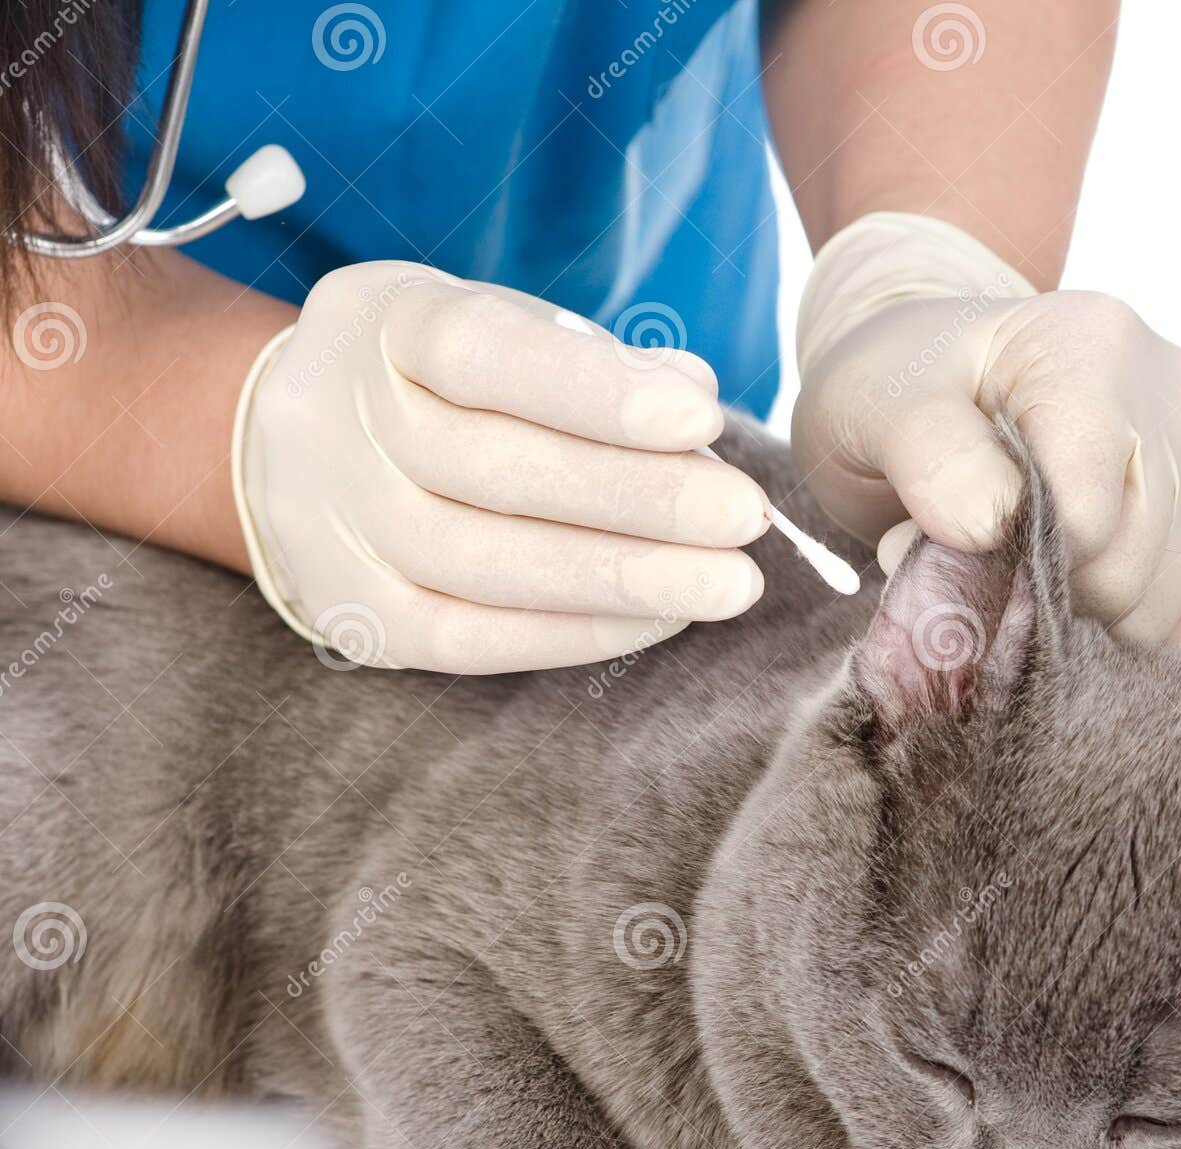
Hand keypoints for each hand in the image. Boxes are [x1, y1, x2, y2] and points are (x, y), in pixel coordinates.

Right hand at [233, 262, 766, 671]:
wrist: (284, 450)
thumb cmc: (431, 380)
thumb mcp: (492, 328)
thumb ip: (589, 357)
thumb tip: (695, 388)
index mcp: (381, 325)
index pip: (483, 353)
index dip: (593, 391)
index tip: (699, 418)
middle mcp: (343, 427)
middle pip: (500, 471)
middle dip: (640, 498)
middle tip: (744, 516)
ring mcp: (339, 532)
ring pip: (492, 566)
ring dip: (626, 579)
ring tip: (728, 582)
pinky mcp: (359, 618)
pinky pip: (476, 638)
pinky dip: (579, 632)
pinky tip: (662, 618)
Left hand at [792, 215, 1180, 655]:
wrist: (935, 387)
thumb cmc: (905, 393)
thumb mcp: (877, 403)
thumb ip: (928, 454)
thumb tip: (989, 524)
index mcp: (1094, 348)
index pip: (1087, 516)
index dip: (1016, 567)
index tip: (956, 552)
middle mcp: (1174, 392)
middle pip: (1129, 572)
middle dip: (1042, 602)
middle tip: (980, 572)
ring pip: (1164, 611)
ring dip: (1080, 629)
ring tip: (1022, 580)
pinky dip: (1135, 653)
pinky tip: (1078, 631)